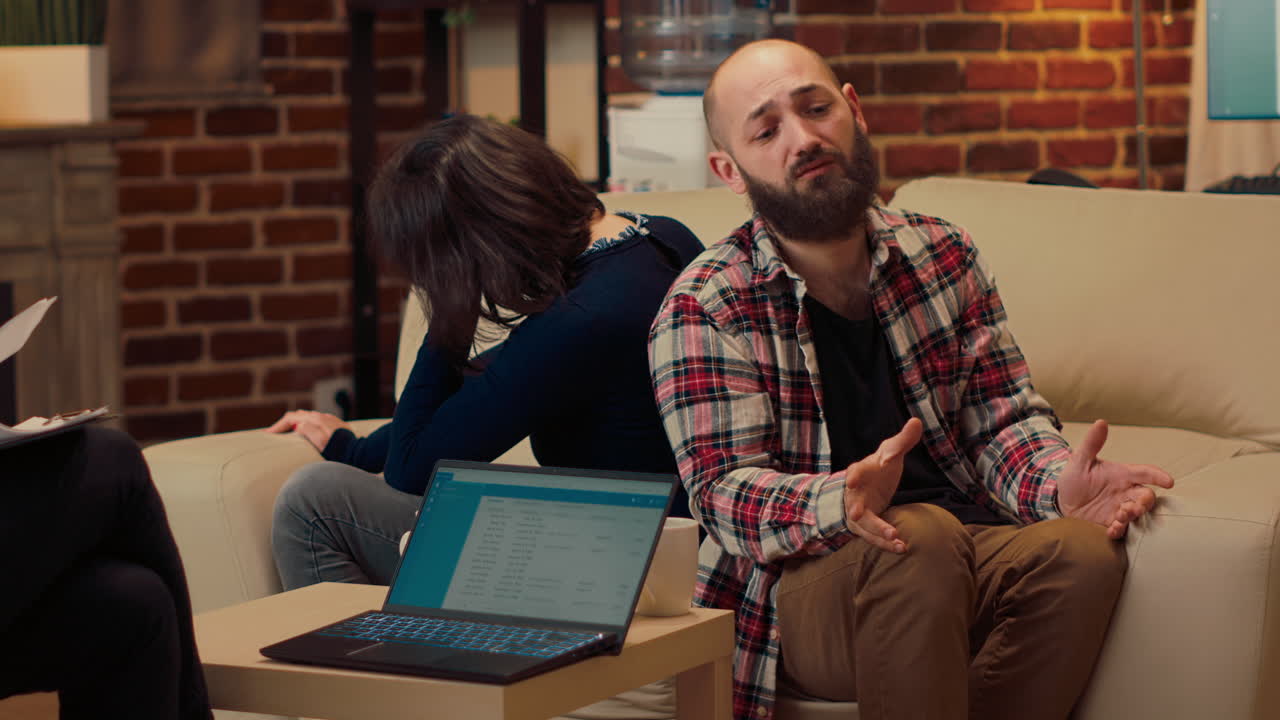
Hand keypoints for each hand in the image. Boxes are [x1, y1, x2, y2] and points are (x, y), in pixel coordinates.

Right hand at [265, 410, 351, 452]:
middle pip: (298, 416)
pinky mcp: (335, 426)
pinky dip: (306, 426)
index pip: (291, 417)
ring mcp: (330, 420)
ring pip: (307, 418)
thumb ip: (308, 431)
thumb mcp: (321, 442)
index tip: (268, 434)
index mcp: (316, 419)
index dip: (278, 425)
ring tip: (287, 435)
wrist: (360, 453)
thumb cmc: (340, 451)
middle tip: (274, 434)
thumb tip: (298, 425)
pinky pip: (316, 423)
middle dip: (285, 424)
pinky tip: (305, 435)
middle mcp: (323, 417)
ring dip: (295, 424)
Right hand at [843, 418, 922, 553]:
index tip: (852, 478)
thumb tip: (917, 422)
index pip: (855, 471)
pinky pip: (875, 537)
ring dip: (878, 530)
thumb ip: (902, 441)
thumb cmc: (878, 469)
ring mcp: (859, 512)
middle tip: (855, 512)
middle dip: (855, 508)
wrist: (864, 489)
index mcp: (860, 472)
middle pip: (853, 502)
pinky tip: (903, 547)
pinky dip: (887, 544)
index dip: (854, 475)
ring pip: (865, 524)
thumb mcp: (889, 453)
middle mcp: (855, 494)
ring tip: (895, 537)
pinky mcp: (867, 528)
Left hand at [1058, 419, 1174, 538]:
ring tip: (1121, 516)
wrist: (1060, 502)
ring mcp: (1120, 509)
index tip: (1169, 482)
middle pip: (1146, 497)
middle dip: (1145, 502)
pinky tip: (1111, 529)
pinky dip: (1119, 530)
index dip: (1158, 476)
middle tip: (1134, 506)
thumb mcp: (1080, 461)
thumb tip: (1101, 422)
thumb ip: (1091, 444)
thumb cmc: (1074, 479)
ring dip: (1133, 516)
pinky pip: (1122, 530)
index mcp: (1122, 475)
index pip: (1145, 473)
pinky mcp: (1112, 524)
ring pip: (1137, 514)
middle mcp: (1125, 492)